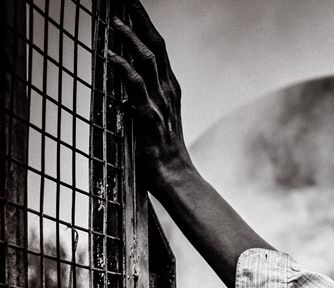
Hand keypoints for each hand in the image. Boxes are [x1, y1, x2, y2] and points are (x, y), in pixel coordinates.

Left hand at [108, 0, 191, 195]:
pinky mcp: (149, 118)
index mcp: (169, 88)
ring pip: (148, 62)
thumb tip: (121, 75)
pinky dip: (123, 69)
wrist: (176, 177)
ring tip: (114, 20)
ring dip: (130, 39)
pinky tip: (110, 56)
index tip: (129, 3)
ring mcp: (160, 104)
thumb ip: (143, 94)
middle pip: (155, 46)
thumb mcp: (155, 115)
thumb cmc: (161, 150)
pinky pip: (136, 88)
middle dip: (140, 19)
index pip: (157, 47)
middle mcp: (167, 91)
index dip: (143, 22)